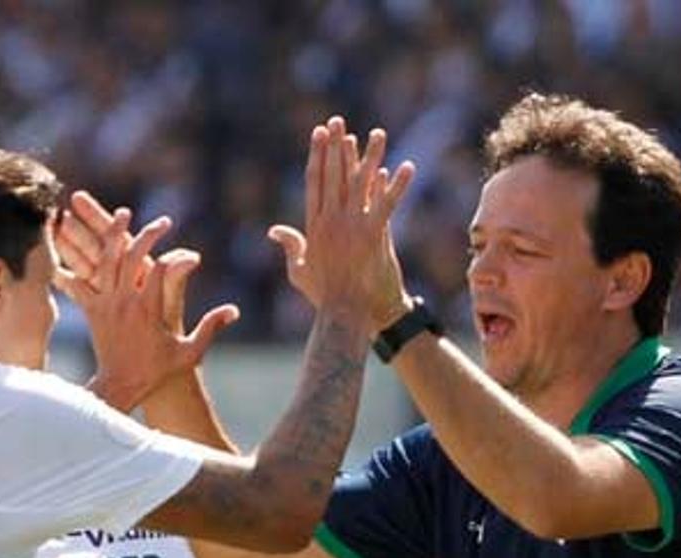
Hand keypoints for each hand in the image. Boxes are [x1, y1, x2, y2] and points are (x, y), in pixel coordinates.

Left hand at [54, 191, 239, 410]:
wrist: (120, 387)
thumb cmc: (157, 372)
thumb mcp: (189, 353)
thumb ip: (210, 328)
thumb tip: (234, 310)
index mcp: (148, 310)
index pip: (163, 269)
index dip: (179, 258)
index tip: (192, 258)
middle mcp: (124, 302)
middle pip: (132, 255)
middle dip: (148, 234)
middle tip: (163, 223)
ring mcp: (106, 304)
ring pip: (106, 260)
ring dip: (114, 235)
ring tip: (122, 215)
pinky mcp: (92, 310)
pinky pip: (81, 282)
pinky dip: (79, 263)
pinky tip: (83, 246)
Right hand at [269, 116, 415, 331]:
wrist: (343, 313)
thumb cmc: (323, 295)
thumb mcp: (298, 270)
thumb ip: (289, 246)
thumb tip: (273, 231)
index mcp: (313, 225)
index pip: (315, 181)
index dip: (318, 155)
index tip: (320, 134)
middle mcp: (330, 220)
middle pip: (334, 174)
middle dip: (336, 145)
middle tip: (339, 121)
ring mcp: (351, 226)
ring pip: (361, 183)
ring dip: (371, 156)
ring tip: (379, 133)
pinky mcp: (372, 235)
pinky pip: (387, 204)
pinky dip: (398, 186)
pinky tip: (407, 167)